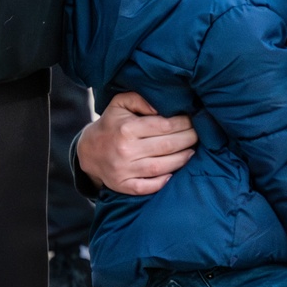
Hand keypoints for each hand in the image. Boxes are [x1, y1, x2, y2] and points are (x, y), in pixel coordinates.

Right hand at [78, 91, 196, 194]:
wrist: (88, 151)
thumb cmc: (112, 124)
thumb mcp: (120, 104)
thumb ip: (140, 99)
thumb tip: (160, 107)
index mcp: (127, 129)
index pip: (164, 126)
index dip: (183, 123)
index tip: (192, 121)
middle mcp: (125, 150)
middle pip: (167, 146)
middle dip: (188, 139)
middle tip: (198, 135)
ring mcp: (124, 170)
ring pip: (162, 167)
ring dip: (182, 159)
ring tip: (192, 151)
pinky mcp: (123, 185)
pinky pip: (147, 187)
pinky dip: (163, 182)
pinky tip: (174, 173)